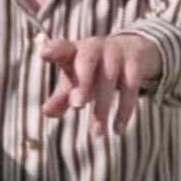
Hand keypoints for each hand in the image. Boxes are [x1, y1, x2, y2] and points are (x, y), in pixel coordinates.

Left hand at [41, 34, 159, 137]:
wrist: (130, 49)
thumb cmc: (92, 69)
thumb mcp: (75, 79)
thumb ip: (61, 96)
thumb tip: (46, 113)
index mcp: (75, 50)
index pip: (62, 47)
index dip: (54, 50)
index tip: (45, 55)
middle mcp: (94, 47)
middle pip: (87, 62)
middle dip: (82, 83)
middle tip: (76, 106)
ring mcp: (116, 53)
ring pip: (109, 79)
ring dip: (102, 107)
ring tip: (96, 133)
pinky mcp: (135, 64)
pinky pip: (131, 88)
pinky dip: (124, 110)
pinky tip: (117, 130)